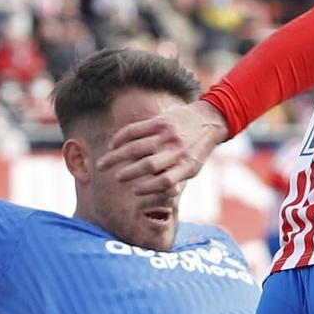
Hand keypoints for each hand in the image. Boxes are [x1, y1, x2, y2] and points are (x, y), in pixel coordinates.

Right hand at [96, 100, 228, 200]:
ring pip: (136, 147)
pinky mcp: (161, 121)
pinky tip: (112, 145)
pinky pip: (135, 130)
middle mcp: (176, 150)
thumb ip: (177, 179)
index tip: (134, 191)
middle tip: (115, 178)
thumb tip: (162, 194)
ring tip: (103, 164)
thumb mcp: (193, 167)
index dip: (146, 188)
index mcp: (186, 166)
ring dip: (116, 157)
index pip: (164, 182)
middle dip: (127, 173)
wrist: (210, 119)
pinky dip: (120, 138)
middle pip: (147, 165)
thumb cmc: (197, 149)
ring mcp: (168, 134)